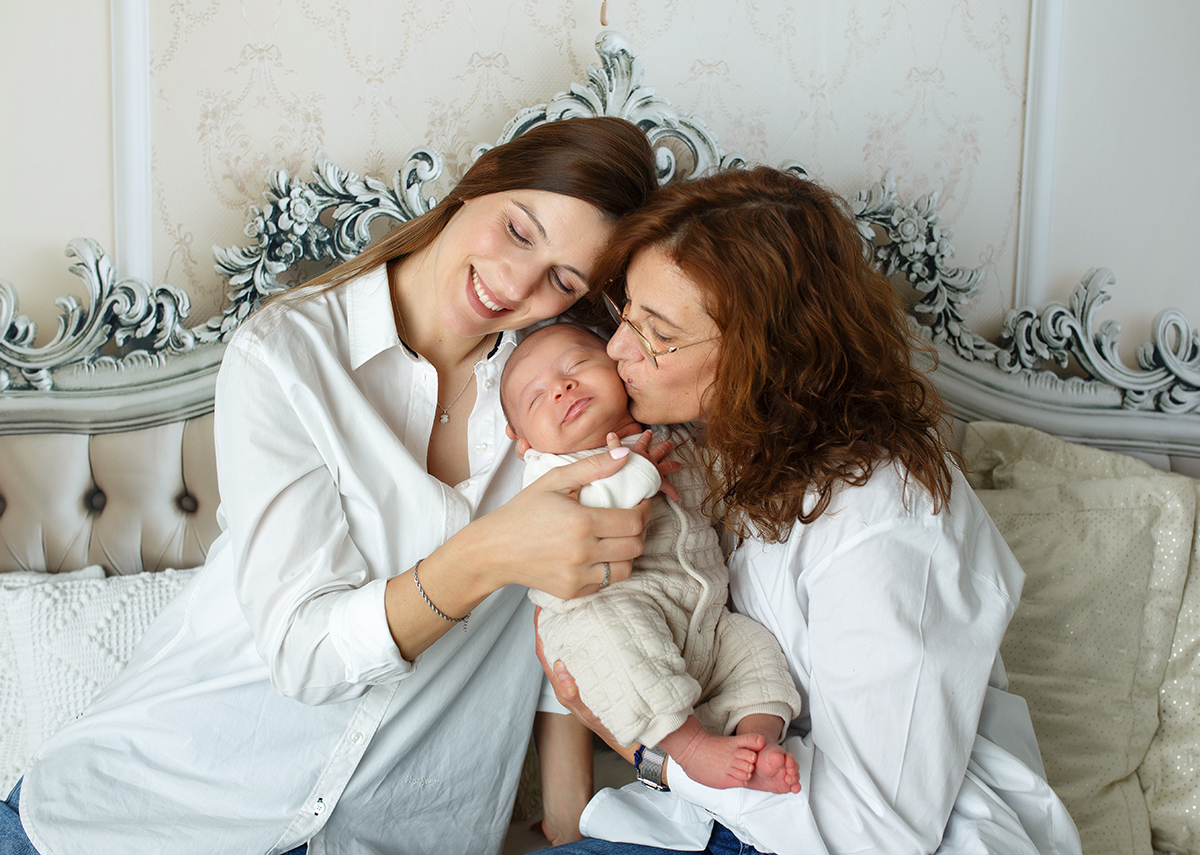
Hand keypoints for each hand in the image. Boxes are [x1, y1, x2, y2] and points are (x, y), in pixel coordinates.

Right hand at [447, 448, 649, 600]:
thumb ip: (593, 466)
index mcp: (582, 523)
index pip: (634, 521)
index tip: (641, 502)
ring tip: (617, 538)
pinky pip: (606, 582)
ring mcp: (578, 575)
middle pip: (635, 546)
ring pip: (626, 568)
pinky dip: (609, 568)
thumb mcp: (555, 480)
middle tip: (631, 518)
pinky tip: (598, 553)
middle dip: (640, 530)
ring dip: (628, 552)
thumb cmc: (523, 511)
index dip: (645, 510)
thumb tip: (625, 455)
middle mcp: (583, 553)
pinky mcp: (573, 591)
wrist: (494, 549)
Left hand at [534, 608, 620, 749]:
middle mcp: (570, 675)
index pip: (545, 650)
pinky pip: (588, 647)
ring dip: (571, 623)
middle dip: (553, 619)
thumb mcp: (590, 713)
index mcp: (562, 683)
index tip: (541, 606)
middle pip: (555, 641)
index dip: (540, 628)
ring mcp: (584, 672)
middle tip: (558, 596)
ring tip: (576, 601)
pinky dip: (588, 632)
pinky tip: (596, 619)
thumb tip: (559, 666)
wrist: (638, 733)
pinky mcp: (599, 669)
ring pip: (571, 643)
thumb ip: (573, 694)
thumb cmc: (609, 726)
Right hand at [608, 430, 681, 501]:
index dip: (645, 438)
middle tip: (670, 443)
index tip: (649, 432)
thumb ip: (613, 446)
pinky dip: (673, 492)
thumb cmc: (618, 473)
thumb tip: (611, 434)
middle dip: (664, 447)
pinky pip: (668, 487)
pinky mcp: (658, 482)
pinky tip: (677, 497)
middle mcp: (648, 460)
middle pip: (659, 452)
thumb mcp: (613, 457)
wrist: (628, 483)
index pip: (642, 443)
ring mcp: (655, 471)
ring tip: (679, 466)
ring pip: (667, 466)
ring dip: (673, 465)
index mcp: (637, 454)